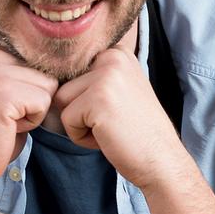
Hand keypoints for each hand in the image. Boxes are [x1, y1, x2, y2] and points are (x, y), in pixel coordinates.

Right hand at [0, 45, 57, 197]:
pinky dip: (33, 121)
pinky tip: (8, 127)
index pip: (41, 62)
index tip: (8, 106)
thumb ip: (26, 74)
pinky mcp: (1, 92)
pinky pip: (44, 103)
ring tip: (8, 121)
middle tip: (8, 117)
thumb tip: (66, 65)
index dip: (34, 91)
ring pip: (49, 87)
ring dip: (35, 111)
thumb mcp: (9, 92)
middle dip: (37, 100)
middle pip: (47, 73)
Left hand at [52, 48, 187, 190]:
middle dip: (81, 111)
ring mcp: (106, 76)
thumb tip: (52, 76)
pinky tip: (108, 138)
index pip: (73, 72)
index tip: (114, 109)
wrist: (162, 160)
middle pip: (64, 85)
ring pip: (62, 101)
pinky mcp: (98, 99)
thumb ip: (96, 76)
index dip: (85, 99)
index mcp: (118, 53)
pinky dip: (81, 137)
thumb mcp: (122, 90)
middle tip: (114, 122)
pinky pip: (67, 120)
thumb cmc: (138, 132)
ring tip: (111, 129)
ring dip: (80, 124)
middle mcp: (113, 57)